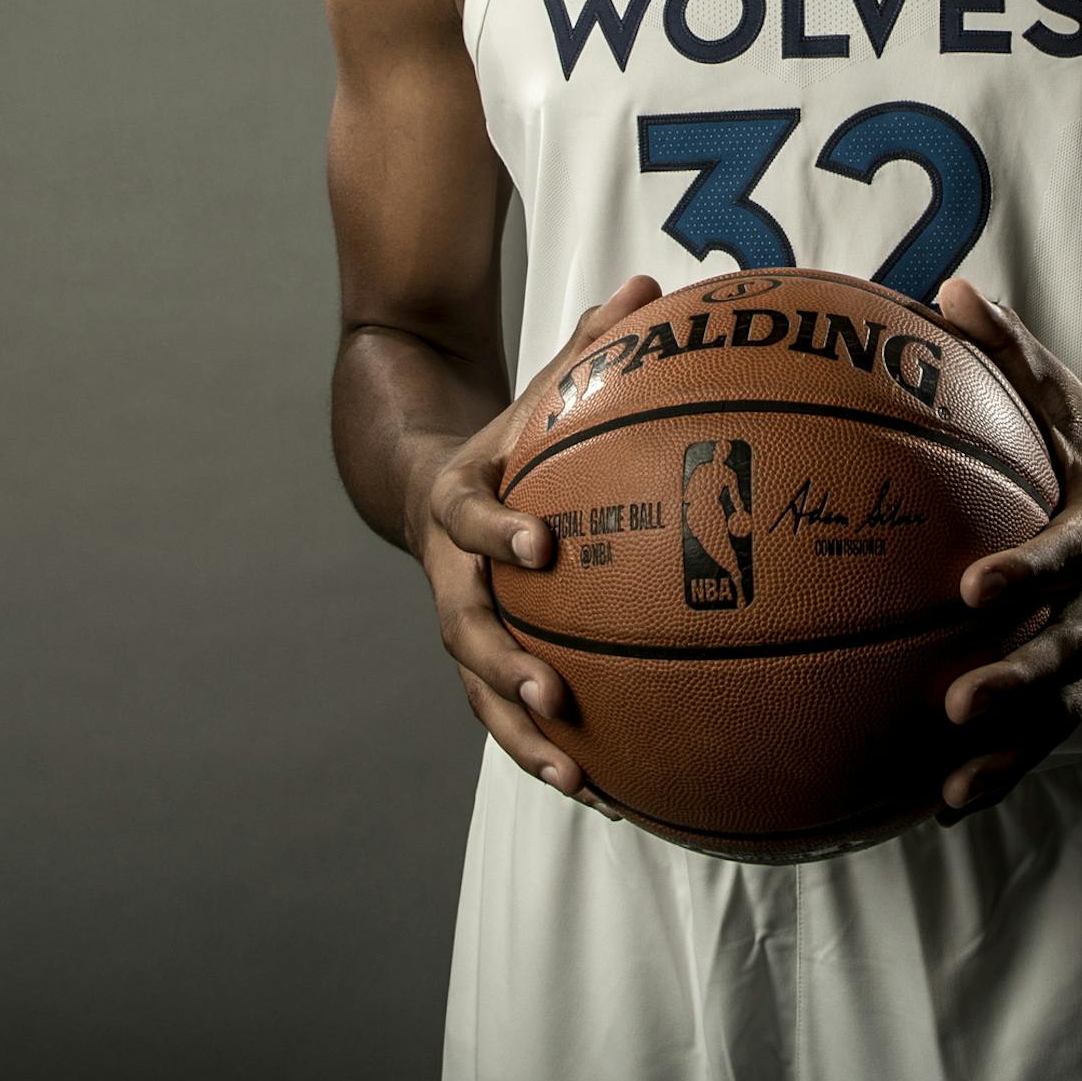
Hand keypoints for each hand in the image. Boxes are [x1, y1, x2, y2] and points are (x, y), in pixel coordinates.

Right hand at [412, 273, 660, 811]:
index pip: (467, 516)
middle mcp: (451, 574)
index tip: (539, 544)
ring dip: (522, 737)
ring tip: (576, 775)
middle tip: (549, 692)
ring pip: (481, 693)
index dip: (495, 531)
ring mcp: (465, 626)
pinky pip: (511, 716)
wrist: (429, 487)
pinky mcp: (487, 664)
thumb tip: (652, 285)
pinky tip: (611, 794)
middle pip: (464, 629)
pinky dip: (550, 753)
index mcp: (458, 500)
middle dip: (502, 665)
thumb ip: (590, 346)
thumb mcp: (540, 388)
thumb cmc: (511, 436)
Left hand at [931, 277, 1081, 821]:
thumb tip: (947, 287)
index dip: (1029, 571)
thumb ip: (1013, 346)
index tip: (973, 589)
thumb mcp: (1067, 391)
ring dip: (1012, 751)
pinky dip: (1005, 769)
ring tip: (950, 789)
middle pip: (1071, 647)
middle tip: (957, 703)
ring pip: (1065, 709)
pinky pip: (1050, 731)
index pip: (1068, 549)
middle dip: (1019, 679)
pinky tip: (940, 804)